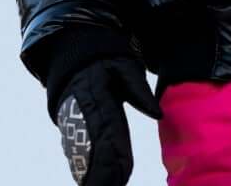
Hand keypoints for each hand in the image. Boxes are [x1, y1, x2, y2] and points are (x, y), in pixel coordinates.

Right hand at [48, 55, 163, 184]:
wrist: (73, 58)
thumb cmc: (105, 63)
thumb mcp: (124, 68)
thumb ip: (139, 90)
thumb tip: (158, 113)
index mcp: (100, 103)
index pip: (109, 135)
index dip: (114, 158)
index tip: (121, 175)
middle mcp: (85, 119)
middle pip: (94, 153)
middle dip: (101, 175)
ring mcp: (75, 127)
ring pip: (83, 157)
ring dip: (92, 176)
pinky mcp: (72, 132)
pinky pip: (78, 155)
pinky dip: (84, 171)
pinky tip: (92, 183)